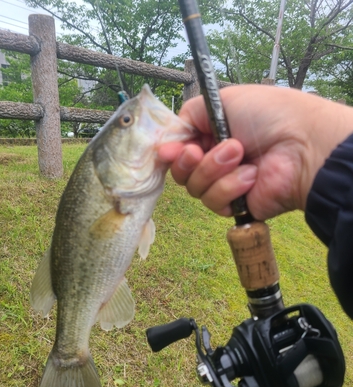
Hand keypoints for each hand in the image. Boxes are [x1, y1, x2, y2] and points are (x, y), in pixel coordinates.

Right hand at [159, 85, 352, 220]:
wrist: (301, 144)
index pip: (178, 149)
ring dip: (214, 169)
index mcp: (212, 135)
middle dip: (189, 161)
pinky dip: (231, 187)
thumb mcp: (222, 101)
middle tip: (200, 151)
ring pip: (195, 188)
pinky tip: (252, 176)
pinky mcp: (236, 205)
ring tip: (241, 155)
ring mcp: (225, 184)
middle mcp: (216, 160)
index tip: (168, 150)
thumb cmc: (267, 115)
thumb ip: (188, 115)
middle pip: (180, 172)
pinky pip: (214, 202)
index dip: (170, 152)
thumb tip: (167, 139)